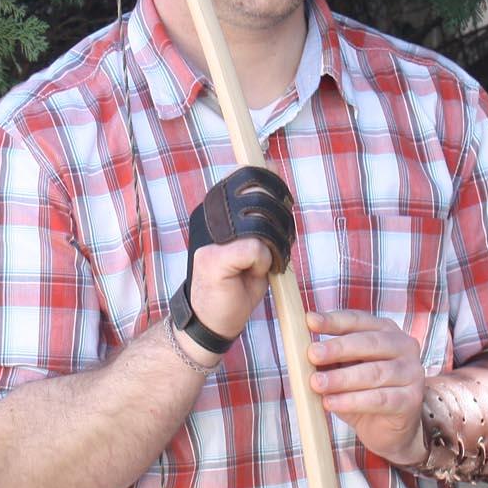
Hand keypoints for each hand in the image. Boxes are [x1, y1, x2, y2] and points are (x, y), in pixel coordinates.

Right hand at [182, 167, 296, 342]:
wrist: (213, 321)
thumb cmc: (237, 282)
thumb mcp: (257, 240)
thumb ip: (263, 207)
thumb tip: (273, 165)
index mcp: (217, 207)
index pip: (249, 179)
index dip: (273, 196)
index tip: (277, 221)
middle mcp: (208, 215)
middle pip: (261, 201)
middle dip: (279, 228)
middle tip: (273, 253)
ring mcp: (208, 237)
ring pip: (261, 227)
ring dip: (272, 250)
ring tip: (262, 266)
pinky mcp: (211, 258)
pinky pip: (256, 249)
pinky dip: (263, 265)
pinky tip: (251, 276)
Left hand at [307, 310, 426, 464]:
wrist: (388, 430)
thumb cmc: (363, 392)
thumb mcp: (343, 370)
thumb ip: (329, 358)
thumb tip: (302, 349)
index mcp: (386, 331)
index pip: (359, 320)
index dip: (334, 321)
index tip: (310, 321)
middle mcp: (404, 347)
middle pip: (369, 343)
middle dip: (338, 348)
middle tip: (312, 354)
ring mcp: (411, 373)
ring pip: (374, 372)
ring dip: (342, 378)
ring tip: (316, 383)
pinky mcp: (411, 400)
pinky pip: (379, 399)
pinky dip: (352, 401)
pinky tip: (331, 403)